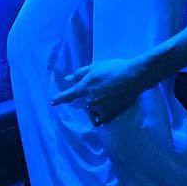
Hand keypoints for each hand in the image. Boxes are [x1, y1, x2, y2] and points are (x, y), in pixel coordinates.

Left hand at [49, 53, 168, 125]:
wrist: (133, 77)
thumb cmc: (114, 68)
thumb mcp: (95, 66)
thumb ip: (80, 74)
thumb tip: (67, 79)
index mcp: (84, 88)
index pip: (67, 96)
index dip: (59, 99)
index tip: (53, 102)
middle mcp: (89, 101)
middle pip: (84, 105)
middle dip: (90, 100)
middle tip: (103, 91)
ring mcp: (99, 109)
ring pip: (93, 113)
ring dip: (97, 109)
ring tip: (109, 101)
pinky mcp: (110, 115)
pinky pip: (102, 119)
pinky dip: (104, 115)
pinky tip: (112, 108)